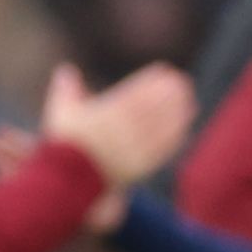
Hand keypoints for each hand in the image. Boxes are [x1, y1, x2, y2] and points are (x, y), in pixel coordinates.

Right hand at [39, 61, 194, 194]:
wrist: (66, 182)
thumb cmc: (63, 147)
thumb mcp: (60, 115)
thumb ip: (67, 91)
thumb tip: (66, 70)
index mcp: (104, 117)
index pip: (134, 94)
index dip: (151, 81)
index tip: (164, 70)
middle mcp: (120, 133)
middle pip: (151, 109)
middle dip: (169, 94)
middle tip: (183, 81)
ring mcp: (131, 151)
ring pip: (159, 129)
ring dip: (177, 113)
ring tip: (191, 102)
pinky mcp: (139, 168)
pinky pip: (160, 151)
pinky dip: (174, 138)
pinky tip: (185, 128)